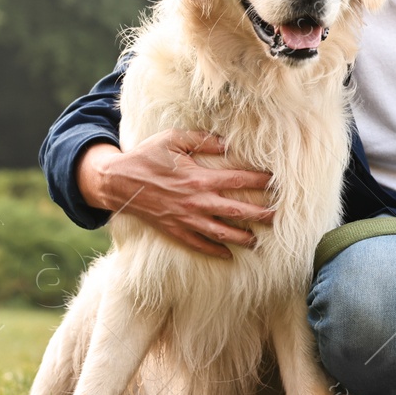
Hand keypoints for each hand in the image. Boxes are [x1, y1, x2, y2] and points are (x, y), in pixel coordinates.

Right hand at [76, 130, 273, 258]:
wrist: (117, 181)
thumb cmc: (146, 156)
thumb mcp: (173, 139)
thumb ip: (202, 140)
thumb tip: (227, 142)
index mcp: (198, 177)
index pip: (237, 179)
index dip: (259, 181)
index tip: (276, 182)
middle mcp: (196, 201)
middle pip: (237, 211)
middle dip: (260, 215)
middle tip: (278, 217)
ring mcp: (185, 218)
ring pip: (221, 232)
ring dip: (242, 238)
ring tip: (259, 241)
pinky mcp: (174, 230)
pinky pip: (198, 244)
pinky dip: (214, 251)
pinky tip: (229, 255)